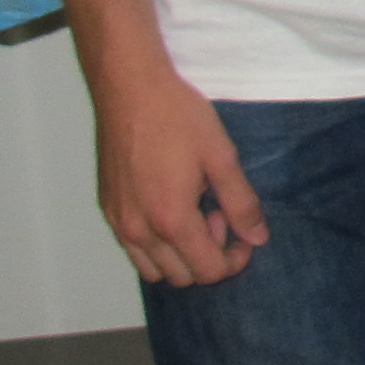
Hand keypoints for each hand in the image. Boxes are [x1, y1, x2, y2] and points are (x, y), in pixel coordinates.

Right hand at [87, 49, 265, 287]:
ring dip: (180, 255)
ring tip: (195, 212)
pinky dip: (156, 245)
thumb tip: (257, 237)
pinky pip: (133, 249)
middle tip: (219, 215)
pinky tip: (171, 206)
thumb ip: (241, 202)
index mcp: (170, 220)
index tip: (243, 233)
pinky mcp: (107, 208)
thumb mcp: (221, 156)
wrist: (129, 88)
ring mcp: (118, 222)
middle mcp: (138, 230)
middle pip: (181, 277)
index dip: (234, 260)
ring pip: (153, 270)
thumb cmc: (177, 116)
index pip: (207, 271)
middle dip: (209, 256)